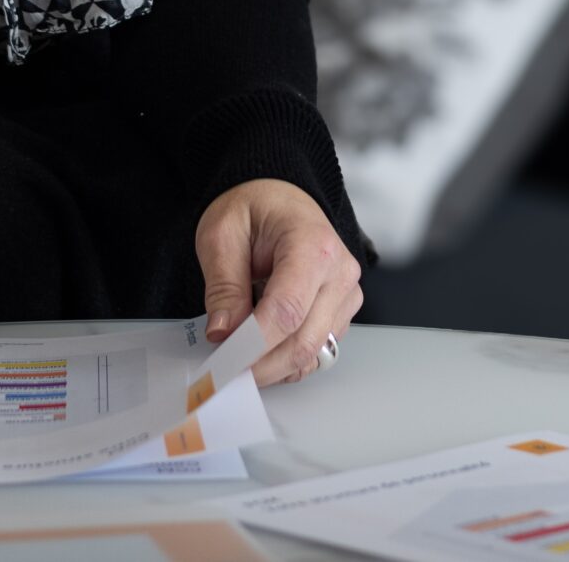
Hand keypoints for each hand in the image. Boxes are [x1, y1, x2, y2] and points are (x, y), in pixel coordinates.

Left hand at [197, 178, 362, 386]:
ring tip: (238, 358)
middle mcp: (339, 271)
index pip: (287, 310)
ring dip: (274, 366)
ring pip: (313, 352)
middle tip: (224, 372)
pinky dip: (287, 359)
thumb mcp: (222, 234)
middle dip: (261, 365)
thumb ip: (224, 285)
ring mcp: (346, 293)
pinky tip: (262, 351)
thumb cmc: (254, 207)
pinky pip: (318, 349)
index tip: (224, 362)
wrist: (278, 195)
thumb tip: (223, 332)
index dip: (253, 344)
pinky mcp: (342, 310)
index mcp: (312, 244)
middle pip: (303, 340)